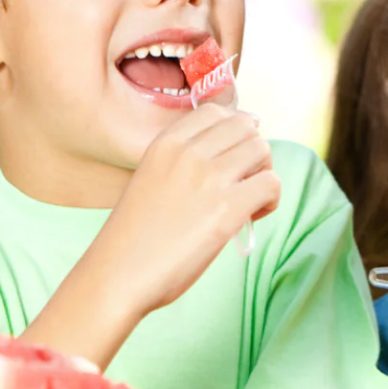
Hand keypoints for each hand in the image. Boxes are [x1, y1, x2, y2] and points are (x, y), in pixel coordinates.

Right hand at [101, 103, 280, 313]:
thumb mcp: (152, 178)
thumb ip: (186, 161)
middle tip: (243, 182)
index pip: (217, 111)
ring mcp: (208, 178)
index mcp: (165, 143)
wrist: (116, 277)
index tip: (231, 157)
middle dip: (253, 153)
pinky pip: (271, 184)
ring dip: (264, 174)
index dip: (234, 132)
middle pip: (246, 127)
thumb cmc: (135, 237)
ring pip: (262, 150)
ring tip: (248, 200)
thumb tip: (237, 148)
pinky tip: (252, 217)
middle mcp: (187, 153)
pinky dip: (271, 200)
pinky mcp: (226, 209)